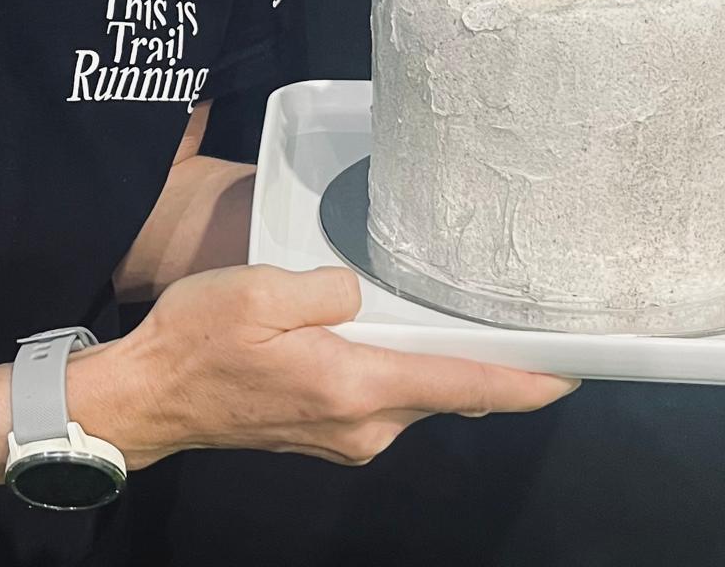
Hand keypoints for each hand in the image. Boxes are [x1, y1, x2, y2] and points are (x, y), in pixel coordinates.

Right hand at [82, 264, 578, 469]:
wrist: (149, 398)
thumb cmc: (197, 342)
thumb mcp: (259, 290)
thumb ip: (328, 287)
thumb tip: (362, 292)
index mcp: (355, 387)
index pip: (465, 386)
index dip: (526, 379)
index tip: (575, 370)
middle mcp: (364, 425)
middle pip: (448, 391)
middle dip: (486, 361)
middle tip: (519, 317)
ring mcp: (346, 437)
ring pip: (416, 394)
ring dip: (439, 362)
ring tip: (457, 316)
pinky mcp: (326, 434)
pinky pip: (385, 399)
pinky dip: (404, 370)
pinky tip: (393, 335)